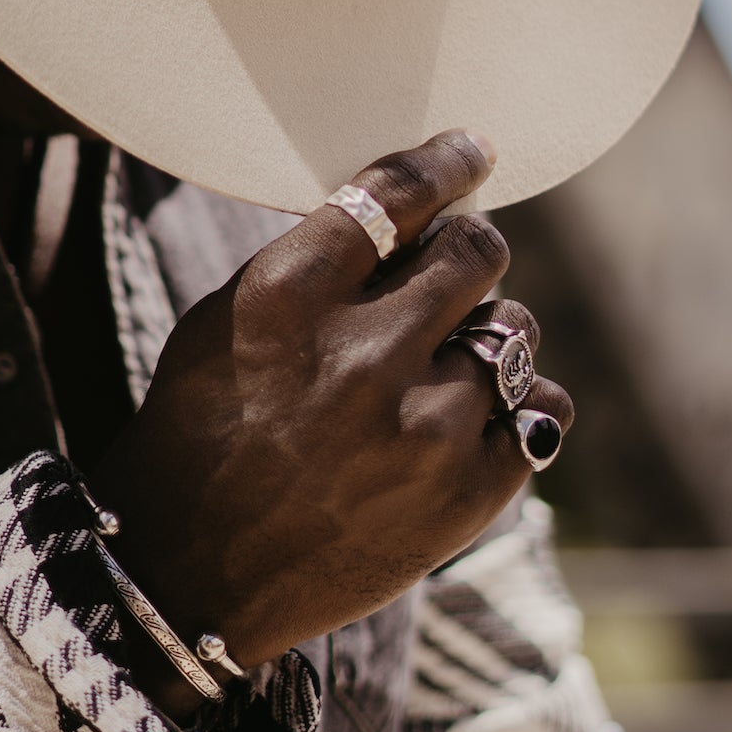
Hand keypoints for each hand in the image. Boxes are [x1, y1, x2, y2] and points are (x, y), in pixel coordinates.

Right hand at [89, 130, 573, 690]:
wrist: (188, 580)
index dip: (448, 163)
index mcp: (288, 297)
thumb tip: (413, 210)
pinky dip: (515, 405)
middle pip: (477, 252)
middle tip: (456, 268)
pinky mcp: (466, 495)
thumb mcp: (227, 323)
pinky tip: (473, 416)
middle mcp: (363, 355)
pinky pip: (542, 409)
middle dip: (470, 248)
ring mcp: (425, 430)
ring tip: (443, 365)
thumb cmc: (201, 435)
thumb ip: (315, 263)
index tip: (474, 151)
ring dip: (488, 335)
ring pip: (516, 330)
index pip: (399, 194)